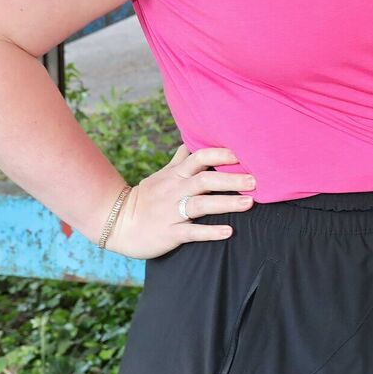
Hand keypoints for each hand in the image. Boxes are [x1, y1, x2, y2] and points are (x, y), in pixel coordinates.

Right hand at [104, 145, 254, 258]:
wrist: (117, 223)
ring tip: (249, 203)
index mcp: (176, 175)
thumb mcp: (162, 174)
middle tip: (255, 180)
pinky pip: (192, 232)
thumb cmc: (146, 197)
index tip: (243, 154)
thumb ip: (180, 159)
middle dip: (231, 179)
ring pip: (201, 205)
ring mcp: (172, 212)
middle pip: (205, 180)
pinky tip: (229, 231)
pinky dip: (210, 232)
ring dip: (226, 203)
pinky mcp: (169, 233)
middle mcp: (175, 190)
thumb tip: (192, 140)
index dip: (221, 154)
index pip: (200, 157)